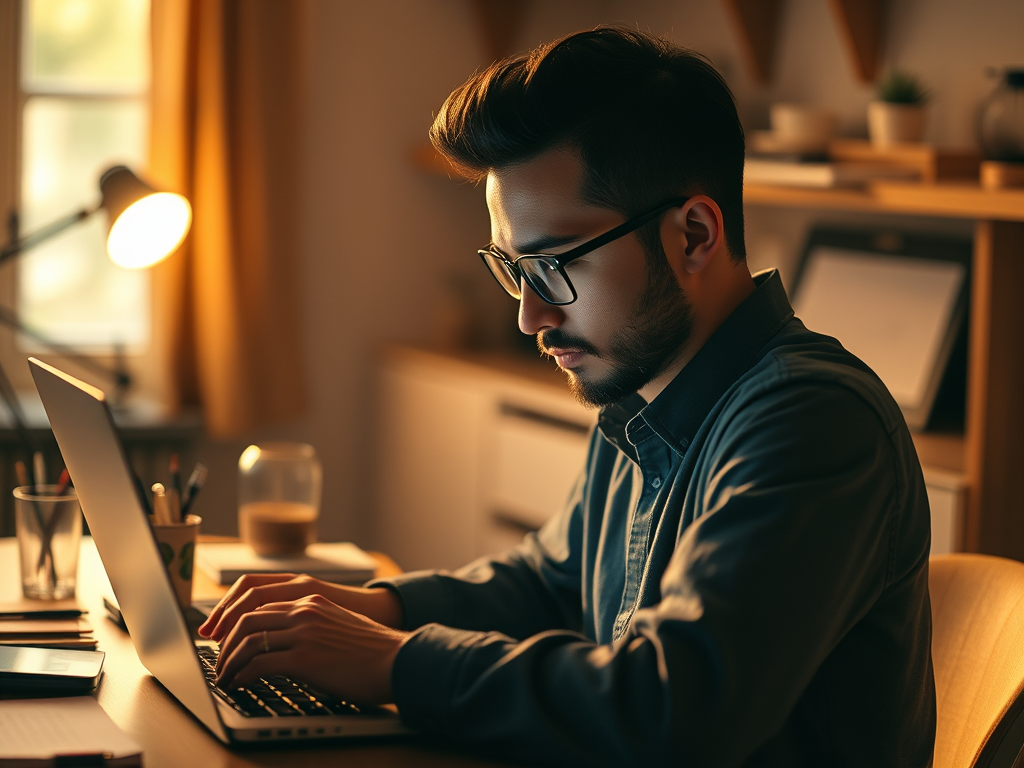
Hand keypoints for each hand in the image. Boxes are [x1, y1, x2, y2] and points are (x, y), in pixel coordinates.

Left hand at [213, 594, 407, 704]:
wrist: (397, 660)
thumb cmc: (371, 649)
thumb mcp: (336, 623)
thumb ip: (310, 623)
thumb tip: (283, 641)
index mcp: (310, 598)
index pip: (256, 599)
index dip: (231, 616)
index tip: (220, 635)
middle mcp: (304, 610)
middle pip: (245, 618)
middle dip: (223, 641)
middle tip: (215, 660)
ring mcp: (304, 632)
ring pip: (248, 640)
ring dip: (229, 662)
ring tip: (223, 677)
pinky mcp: (305, 658)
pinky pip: (259, 665)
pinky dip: (242, 676)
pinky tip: (238, 685)